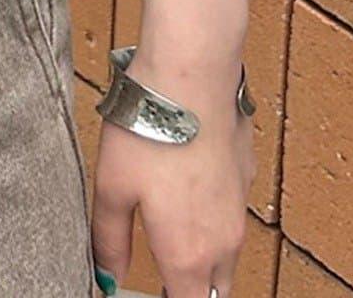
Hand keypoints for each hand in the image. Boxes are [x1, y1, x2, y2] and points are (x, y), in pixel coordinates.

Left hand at [91, 46, 255, 295]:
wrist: (190, 76)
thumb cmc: (147, 131)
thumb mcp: (112, 188)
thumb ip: (110, 240)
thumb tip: (108, 277)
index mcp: (188, 256)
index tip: (148, 292)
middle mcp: (223, 243)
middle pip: (213, 293)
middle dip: (190, 293)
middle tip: (161, 280)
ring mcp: (239, 211)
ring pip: (227, 259)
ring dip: (205, 262)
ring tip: (169, 239)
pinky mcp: (244, 179)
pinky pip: (232, 218)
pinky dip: (213, 222)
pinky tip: (187, 192)